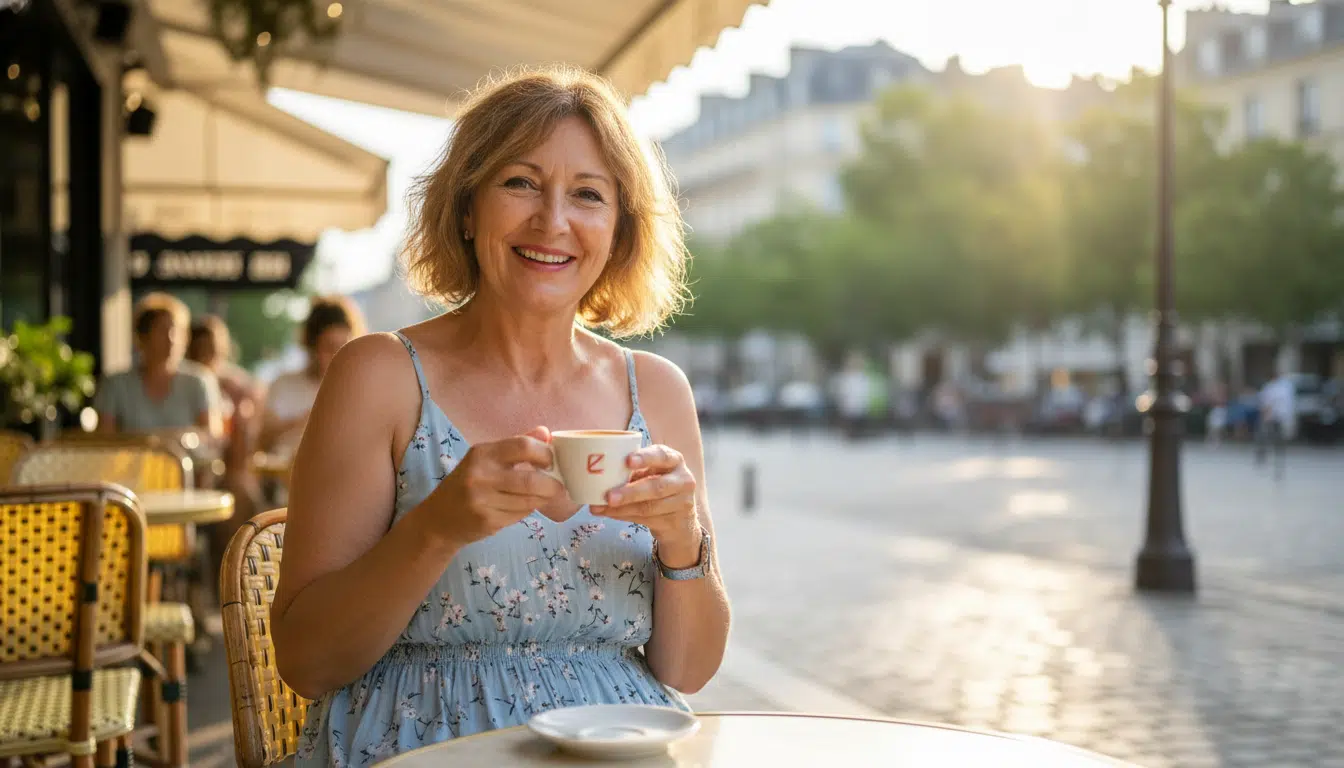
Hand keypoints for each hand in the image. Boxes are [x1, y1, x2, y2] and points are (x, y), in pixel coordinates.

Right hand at [426, 426, 565, 547]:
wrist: (438, 521)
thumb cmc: (466, 484)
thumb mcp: (485, 459)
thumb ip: (516, 445)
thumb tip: (546, 432)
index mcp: (482, 453)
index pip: (523, 447)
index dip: (545, 454)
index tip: (552, 462)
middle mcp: (480, 475)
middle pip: (531, 480)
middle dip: (552, 485)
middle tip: (559, 486)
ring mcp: (482, 501)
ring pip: (529, 500)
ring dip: (542, 499)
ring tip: (544, 496)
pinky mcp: (487, 522)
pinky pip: (520, 515)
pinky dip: (528, 510)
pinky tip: (523, 506)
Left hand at [592, 444, 698, 546]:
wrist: (680, 520)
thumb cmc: (659, 488)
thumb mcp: (651, 474)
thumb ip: (632, 472)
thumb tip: (597, 474)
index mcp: (674, 460)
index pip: (662, 455)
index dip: (645, 458)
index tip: (627, 461)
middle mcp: (683, 479)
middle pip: (656, 486)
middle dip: (630, 492)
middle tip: (609, 496)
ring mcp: (682, 502)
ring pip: (649, 506)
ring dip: (622, 508)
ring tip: (602, 507)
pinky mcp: (675, 521)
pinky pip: (645, 519)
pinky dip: (624, 516)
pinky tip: (610, 513)